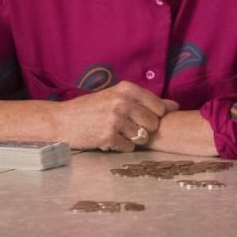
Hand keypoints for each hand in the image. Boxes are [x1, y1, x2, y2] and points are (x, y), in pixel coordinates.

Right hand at [54, 81, 178, 151]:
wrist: (62, 120)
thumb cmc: (90, 108)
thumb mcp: (115, 96)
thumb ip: (144, 100)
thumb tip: (175, 106)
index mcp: (125, 89)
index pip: (159, 106)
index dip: (155, 116)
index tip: (142, 117)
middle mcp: (121, 102)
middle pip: (153, 124)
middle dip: (144, 129)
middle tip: (127, 127)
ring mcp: (115, 120)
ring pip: (142, 137)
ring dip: (132, 138)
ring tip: (117, 132)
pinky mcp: (108, 137)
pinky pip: (129, 147)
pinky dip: (121, 146)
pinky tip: (108, 139)